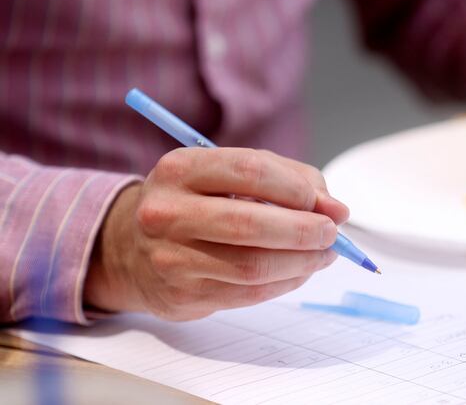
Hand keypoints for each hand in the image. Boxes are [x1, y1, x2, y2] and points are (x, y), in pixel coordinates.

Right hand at [84, 148, 348, 320]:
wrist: (130, 247)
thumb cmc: (197, 202)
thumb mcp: (230, 174)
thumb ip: (288, 180)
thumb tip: (336, 210)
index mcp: (180, 169)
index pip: (250, 171)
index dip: (297, 188)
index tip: (326, 202)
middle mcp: (166, 212)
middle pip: (250, 224)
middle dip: (304, 230)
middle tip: (332, 233)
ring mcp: (170, 258)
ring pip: (253, 266)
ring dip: (302, 262)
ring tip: (324, 254)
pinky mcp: (181, 296)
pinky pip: (248, 294)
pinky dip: (286, 282)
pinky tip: (300, 271)